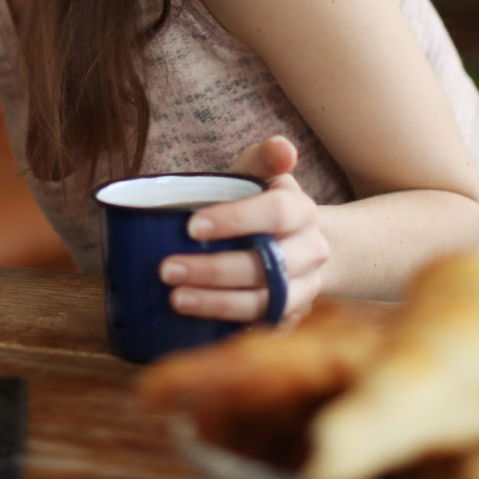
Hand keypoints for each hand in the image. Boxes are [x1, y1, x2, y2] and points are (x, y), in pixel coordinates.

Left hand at [160, 135, 328, 324]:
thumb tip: (284, 148)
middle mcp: (311, 251)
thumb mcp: (259, 175)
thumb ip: (263, 158)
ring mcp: (306, 289)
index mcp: (301, 210)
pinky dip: (232, 329)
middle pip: (268, 265)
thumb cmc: (261, 203)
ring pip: (267, 303)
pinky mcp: (293, 317)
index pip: (276, 212)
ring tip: (176, 299)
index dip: (235, 220)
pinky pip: (265, 329)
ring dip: (218, 304)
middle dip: (215, 271)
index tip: (191, 227)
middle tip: (166, 270)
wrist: (297, 244)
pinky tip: (199, 326)